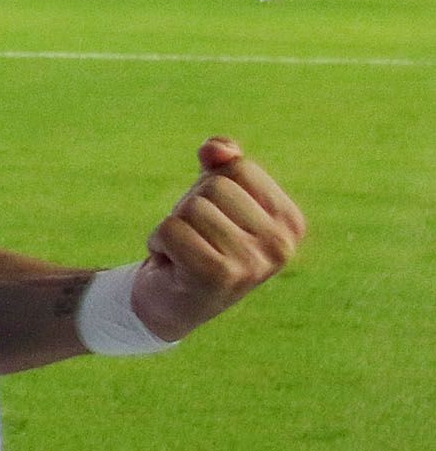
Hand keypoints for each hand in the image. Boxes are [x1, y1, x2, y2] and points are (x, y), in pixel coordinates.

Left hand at [133, 137, 305, 341]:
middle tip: (195, 238)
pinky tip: (172, 264)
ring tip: (185, 252)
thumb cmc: (198, 240)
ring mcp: (253, 263)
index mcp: (291, 222)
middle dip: (190, 207)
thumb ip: (221, 163)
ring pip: (191, 208)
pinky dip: (159, 242)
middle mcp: (281, 245)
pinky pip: (171, 230)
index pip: (240, 168)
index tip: (214, 218)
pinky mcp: (219, 275)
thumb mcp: (213, 195)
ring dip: (173, 226)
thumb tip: (216, 149)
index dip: (211, 185)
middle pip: (214, 187)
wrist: (171, 301)